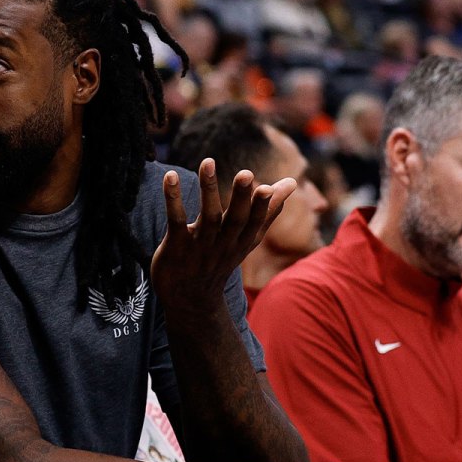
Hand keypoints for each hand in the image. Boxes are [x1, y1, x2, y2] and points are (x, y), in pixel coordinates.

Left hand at [150, 159, 294, 300]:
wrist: (189, 299)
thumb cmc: (220, 260)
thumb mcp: (248, 239)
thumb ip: (268, 212)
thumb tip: (291, 184)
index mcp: (242, 241)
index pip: (255, 223)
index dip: (263, 207)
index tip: (270, 187)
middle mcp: (223, 243)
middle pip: (234, 220)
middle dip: (241, 197)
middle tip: (246, 173)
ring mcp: (200, 245)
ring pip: (207, 216)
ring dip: (208, 188)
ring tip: (208, 162)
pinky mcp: (176, 245)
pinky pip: (175, 220)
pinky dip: (173, 199)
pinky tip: (170, 177)